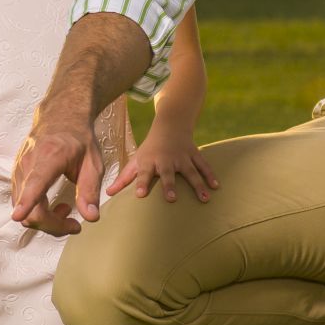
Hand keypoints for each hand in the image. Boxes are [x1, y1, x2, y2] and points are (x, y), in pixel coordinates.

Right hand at [10, 116, 104, 236]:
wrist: (59, 118)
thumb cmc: (78, 140)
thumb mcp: (93, 163)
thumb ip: (90, 190)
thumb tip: (90, 217)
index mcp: (49, 156)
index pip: (35, 182)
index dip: (26, 202)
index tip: (18, 216)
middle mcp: (28, 164)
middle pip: (30, 208)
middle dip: (52, 225)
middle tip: (75, 225)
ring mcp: (19, 171)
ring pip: (26, 210)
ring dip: (47, 220)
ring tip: (66, 210)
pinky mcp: (17, 178)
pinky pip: (23, 204)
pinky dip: (38, 212)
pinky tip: (54, 205)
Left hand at [104, 124, 218, 203]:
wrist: (170, 126)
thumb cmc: (150, 149)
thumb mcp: (136, 160)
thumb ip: (124, 178)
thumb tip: (107, 194)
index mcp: (149, 161)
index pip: (143, 173)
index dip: (141, 183)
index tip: (140, 195)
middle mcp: (166, 159)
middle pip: (167, 173)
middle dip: (169, 185)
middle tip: (171, 199)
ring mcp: (182, 157)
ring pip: (190, 171)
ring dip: (198, 184)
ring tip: (204, 199)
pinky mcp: (194, 154)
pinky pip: (203, 165)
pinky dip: (210, 175)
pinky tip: (216, 187)